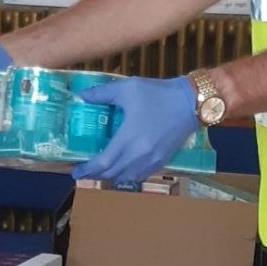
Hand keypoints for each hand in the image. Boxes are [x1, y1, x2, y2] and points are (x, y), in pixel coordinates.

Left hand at [72, 78, 197, 183]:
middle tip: (85, 171)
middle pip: (112, 173)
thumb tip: (82, 96)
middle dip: (96, 174)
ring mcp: (152, 160)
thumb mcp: (128, 88)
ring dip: (112, 176)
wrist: (190, 102)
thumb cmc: (158, 94)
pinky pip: (140, 175)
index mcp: (128, 138)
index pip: (103, 162)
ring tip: (102, 170)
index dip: (87, 169)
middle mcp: (139, 154)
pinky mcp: (162, 160)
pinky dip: (128, 175)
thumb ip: (102, 93)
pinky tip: (123, 169)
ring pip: (126, 177)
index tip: (76, 171)